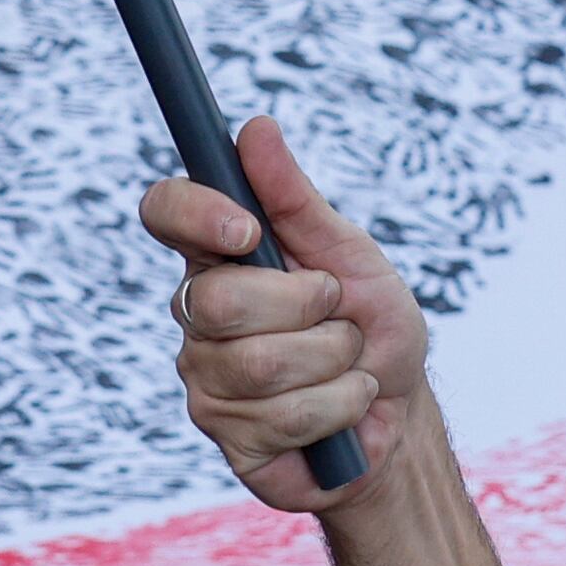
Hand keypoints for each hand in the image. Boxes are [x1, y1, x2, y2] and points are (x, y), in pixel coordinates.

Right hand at [139, 114, 426, 511]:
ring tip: (347, 361)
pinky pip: (283, 416)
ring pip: (259, 364)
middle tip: (338, 311)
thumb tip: (255, 127)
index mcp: (221, 257)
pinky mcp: (228, 437)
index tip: (249, 231)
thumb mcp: (348, 253)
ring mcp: (206, 379)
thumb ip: (296, 198)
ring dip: (335, 359)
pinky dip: (340, 403)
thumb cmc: (372, 322)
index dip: (196, 215)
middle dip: (308, 306)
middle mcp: (200, 315)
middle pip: (219, 302)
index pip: (166, 213)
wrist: (399, 409)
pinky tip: (344, 405)